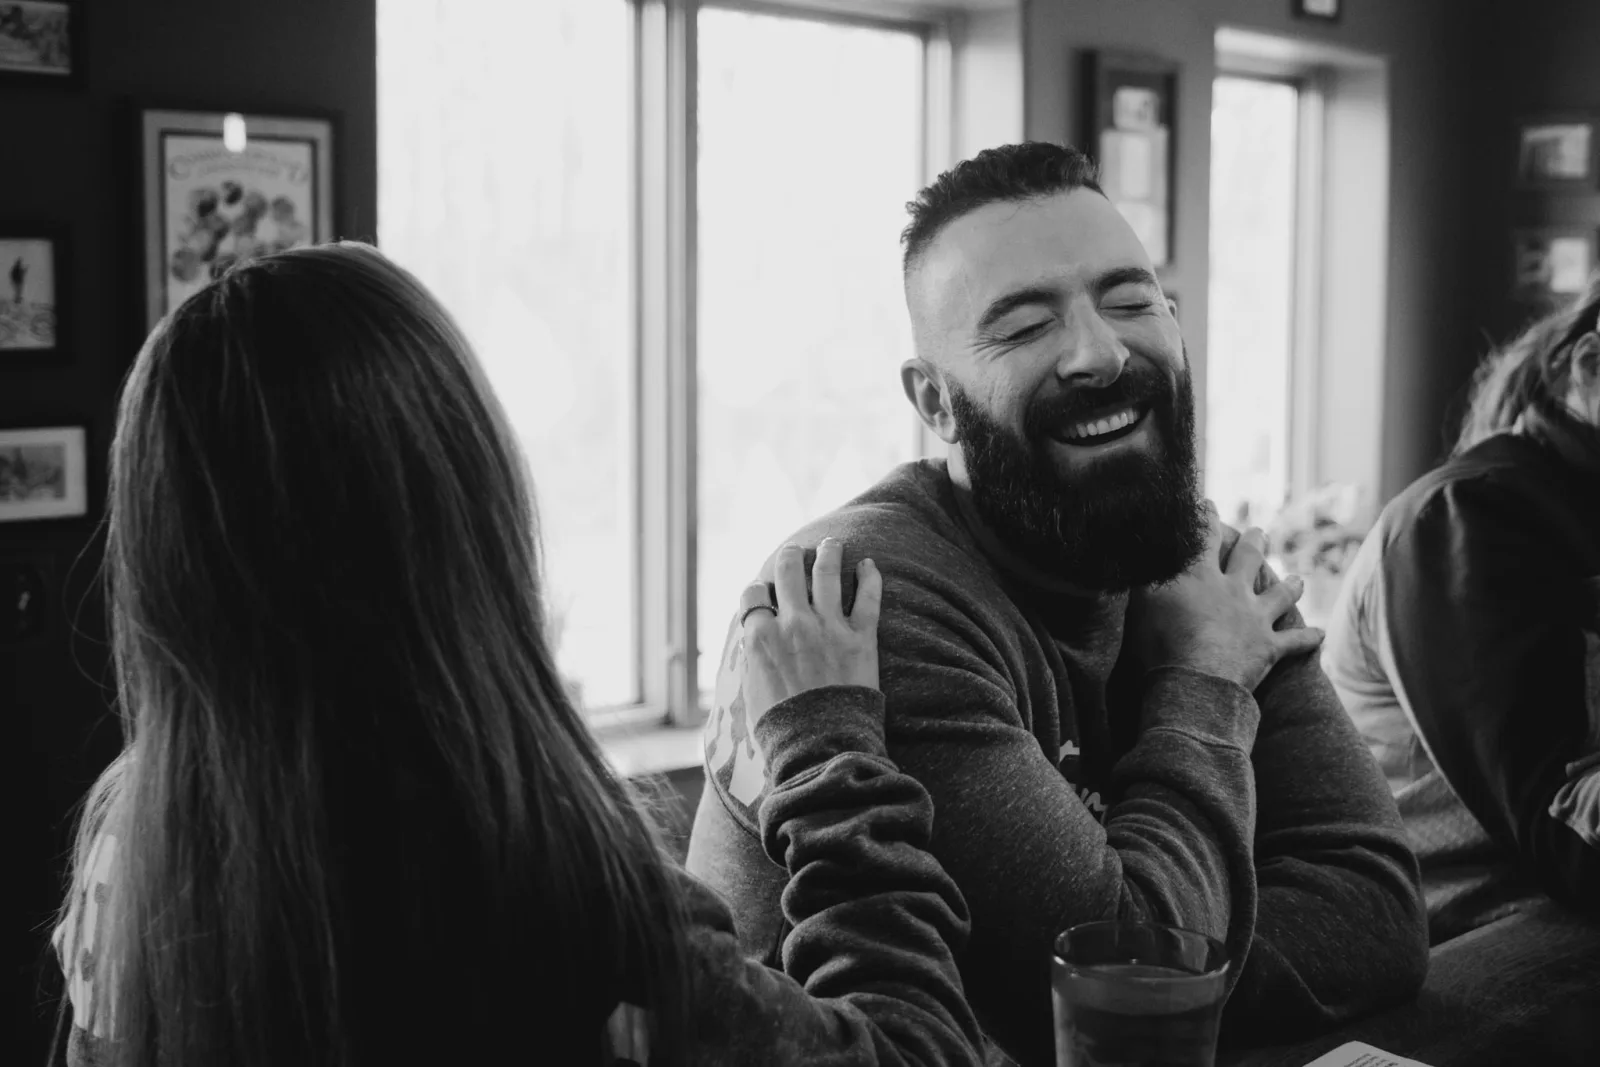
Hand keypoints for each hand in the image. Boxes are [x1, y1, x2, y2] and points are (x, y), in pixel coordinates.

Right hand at [739, 538, 882, 726]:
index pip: (752, 593)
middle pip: (787, 570)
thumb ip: (751, 662)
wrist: (820, 748)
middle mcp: (792, 624)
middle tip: (795, 553)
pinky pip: (868, 597)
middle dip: (789, 556)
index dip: (757, 589)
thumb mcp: (751, 694)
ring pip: (826, 572)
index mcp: (760, 637)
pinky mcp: (861, 638)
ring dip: (828, 552)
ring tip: (832, 544)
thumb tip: (752, 645)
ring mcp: (828, 628)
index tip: (764, 591)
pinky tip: (869, 565)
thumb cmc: (782, 730)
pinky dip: (869, 576)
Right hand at [1129, 504, 1323, 690]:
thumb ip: (1143, 579)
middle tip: (1260, 532)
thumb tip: (1138, 556)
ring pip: (1280, 594)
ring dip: (1291, 585)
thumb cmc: (1160, 645)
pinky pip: (1295, 641)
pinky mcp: (1269, 647)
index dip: (1206, 518)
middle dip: (1255, 541)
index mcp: (1201, 577)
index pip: (1204, 538)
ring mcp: (1255, 618)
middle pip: (1249, 558)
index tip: (1208, 504)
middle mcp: (1233, 590)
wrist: (1195, 682)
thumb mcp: (1141, 605)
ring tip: (1299, 578)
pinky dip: (1309, 638)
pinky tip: (1321, 634)